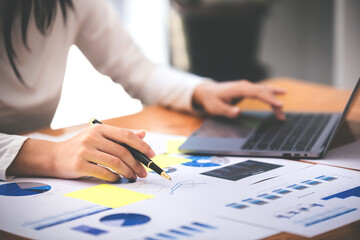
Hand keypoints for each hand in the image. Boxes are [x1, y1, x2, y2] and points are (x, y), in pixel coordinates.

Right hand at [7, 125, 154, 181]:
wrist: (54, 156)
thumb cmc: (81, 147)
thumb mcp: (99, 137)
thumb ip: (120, 136)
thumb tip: (143, 134)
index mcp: (99, 129)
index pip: (126, 135)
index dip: (141, 145)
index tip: (151, 155)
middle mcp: (92, 137)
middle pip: (122, 151)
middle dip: (136, 164)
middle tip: (143, 173)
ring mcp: (85, 151)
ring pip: (115, 163)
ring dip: (128, 172)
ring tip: (133, 177)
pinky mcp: (79, 165)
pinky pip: (104, 173)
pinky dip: (114, 177)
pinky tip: (117, 179)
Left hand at [192, 79, 285, 119]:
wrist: (207, 92)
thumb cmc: (211, 100)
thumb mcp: (216, 108)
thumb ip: (227, 111)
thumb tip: (238, 112)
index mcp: (238, 89)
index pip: (257, 92)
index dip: (269, 98)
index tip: (278, 105)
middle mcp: (245, 85)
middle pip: (264, 91)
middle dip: (274, 101)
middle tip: (282, 115)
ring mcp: (247, 86)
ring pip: (264, 90)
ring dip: (274, 98)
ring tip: (282, 110)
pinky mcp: (247, 89)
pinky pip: (262, 91)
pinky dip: (270, 96)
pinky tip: (278, 99)